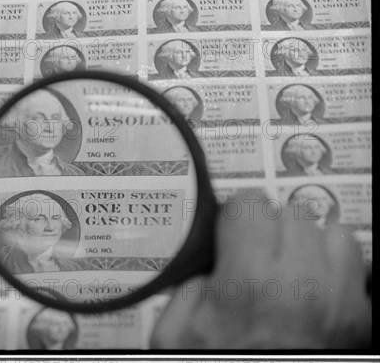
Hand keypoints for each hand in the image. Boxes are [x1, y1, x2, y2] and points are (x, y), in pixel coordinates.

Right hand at [151, 191, 370, 348]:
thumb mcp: (175, 332)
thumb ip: (185, 284)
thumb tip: (208, 257)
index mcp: (249, 283)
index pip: (250, 204)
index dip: (234, 217)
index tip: (231, 231)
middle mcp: (302, 285)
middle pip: (290, 212)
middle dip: (268, 228)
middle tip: (253, 255)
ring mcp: (340, 300)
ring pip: (329, 231)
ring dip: (306, 242)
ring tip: (286, 268)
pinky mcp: (361, 317)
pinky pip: (353, 262)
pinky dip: (333, 264)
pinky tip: (312, 284)